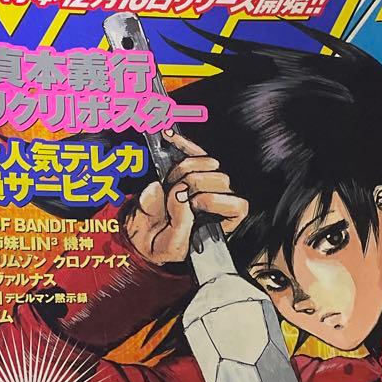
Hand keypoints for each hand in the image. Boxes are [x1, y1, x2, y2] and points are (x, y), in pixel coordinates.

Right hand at [125, 128, 248, 264]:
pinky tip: (168, 136)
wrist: (143, 235)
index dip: (214, 200)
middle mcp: (219, 201)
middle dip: (194, 184)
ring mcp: (206, 183)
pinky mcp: (191, 170)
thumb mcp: (171, 245)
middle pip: (222, 180)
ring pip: (210, 163)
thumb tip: (180, 194)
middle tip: (174, 193)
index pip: (237, 206)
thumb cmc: (161, 244)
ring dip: (185, 168)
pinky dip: (181, 144)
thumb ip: (180, 224)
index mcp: (222, 223)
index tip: (193, 203)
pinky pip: (193, 151)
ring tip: (169, 181)